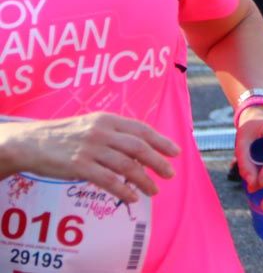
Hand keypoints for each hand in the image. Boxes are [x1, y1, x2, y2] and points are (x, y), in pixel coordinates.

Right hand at [0, 112, 179, 203]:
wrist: (31, 142)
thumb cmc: (65, 135)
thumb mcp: (92, 126)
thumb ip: (115, 134)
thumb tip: (142, 149)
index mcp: (108, 120)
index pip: (142, 130)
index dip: (161, 141)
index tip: (175, 152)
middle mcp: (102, 132)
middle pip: (139, 147)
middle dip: (158, 161)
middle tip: (170, 174)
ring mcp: (91, 149)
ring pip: (126, 165)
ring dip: (143, 180)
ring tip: (154, 190)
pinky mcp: (79, 166)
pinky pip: (108, 180)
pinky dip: (123, 190)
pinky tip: (132, 198)